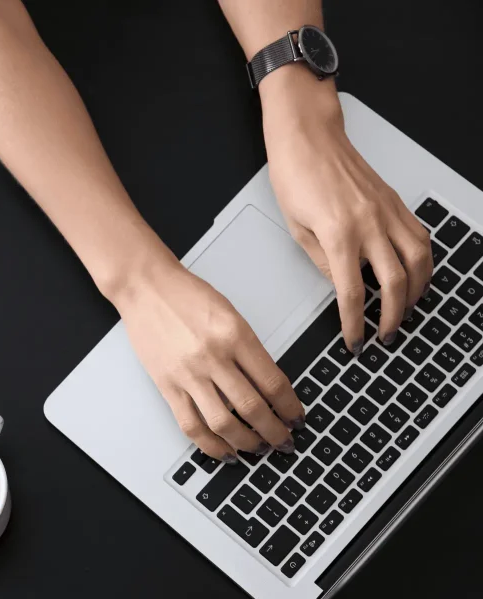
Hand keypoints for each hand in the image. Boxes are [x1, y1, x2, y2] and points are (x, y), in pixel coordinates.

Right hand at [112, 260, 304, 462]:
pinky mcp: (166, 385)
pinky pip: (190, 425)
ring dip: (246, 443)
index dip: (290, 408)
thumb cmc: (186, 295)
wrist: (145, 287)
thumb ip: (249, 349)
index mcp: (235, 335)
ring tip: (258, 450)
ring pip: (224, 423)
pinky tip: (223, 451)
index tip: (297, 419)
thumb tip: (269, 387)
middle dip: (275, 432)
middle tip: (284, 442)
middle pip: (253, 408)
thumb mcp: (230, 314)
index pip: (273, 383)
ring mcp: (188, 374)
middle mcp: (213, 357)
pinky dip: (210, 445)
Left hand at [261, 70, 432, 353]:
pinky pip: (421, 238)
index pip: (352, 293)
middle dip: (392, 316)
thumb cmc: (295, 176)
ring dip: (416, 292)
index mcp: (338, 234)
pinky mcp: (395, 203)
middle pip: (395, 283)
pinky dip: (423, 263)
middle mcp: (370, 223)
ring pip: (419, 261)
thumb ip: (322, 262)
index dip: (355, 323)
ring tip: (404, 310)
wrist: (308, 138)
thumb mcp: (296, 229)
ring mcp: (387, 212)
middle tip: (385, 334)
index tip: (355, 340)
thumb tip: (342, 286)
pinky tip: (414, 276)